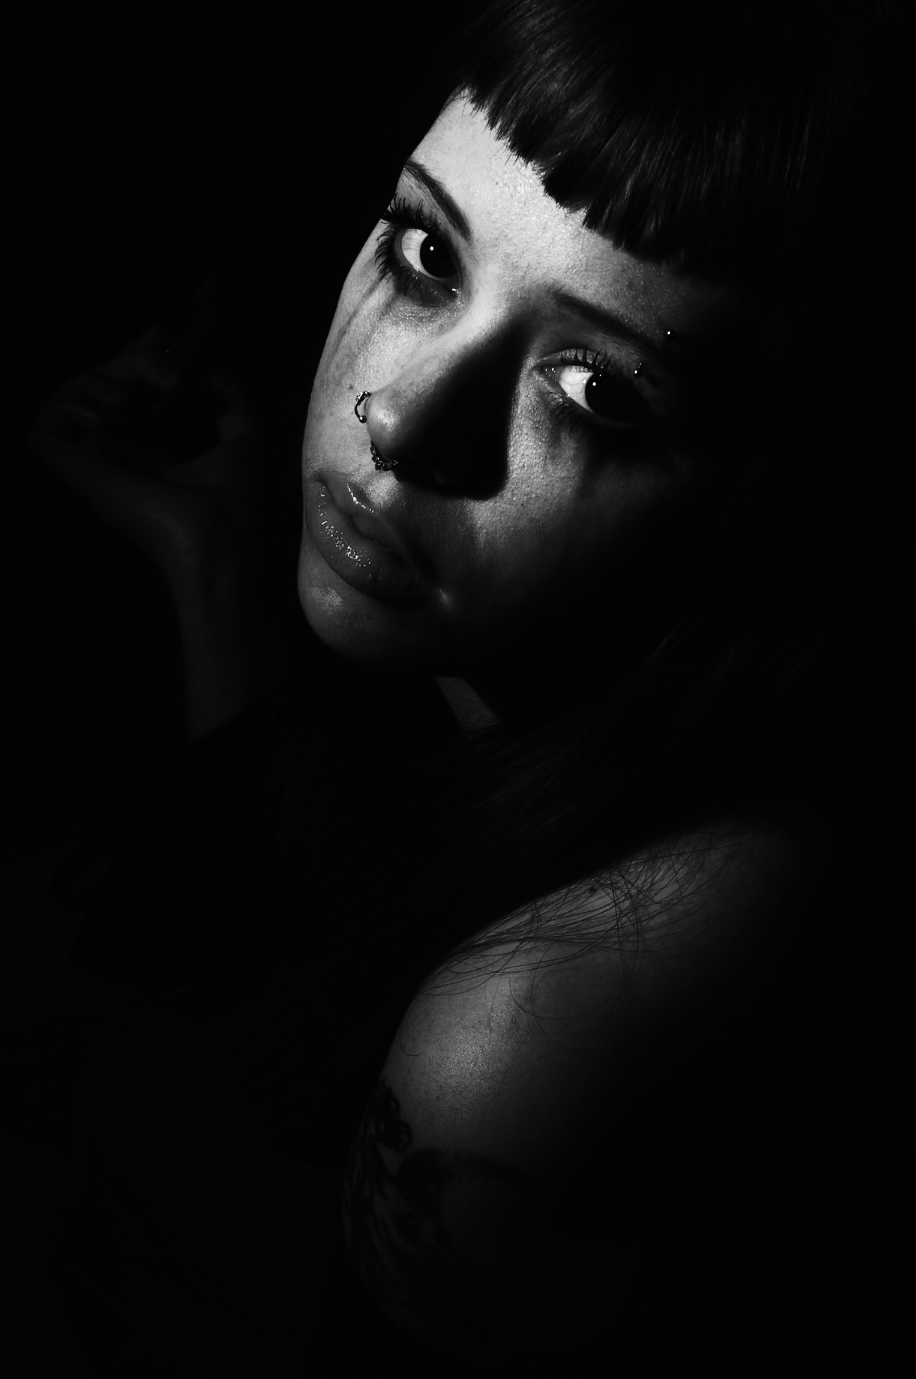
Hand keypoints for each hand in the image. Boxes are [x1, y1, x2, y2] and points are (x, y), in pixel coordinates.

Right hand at [28, 326, 262, 594]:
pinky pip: (45, 424)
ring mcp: (95, 462)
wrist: (221, 540)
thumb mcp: (243, 437)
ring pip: (72, 394)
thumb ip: (229, 397)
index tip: (161, 335)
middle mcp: (116, 452)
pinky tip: (116, 411)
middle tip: (173, 373)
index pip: (125, 390)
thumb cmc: (233, 502)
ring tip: (150, 400)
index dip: (135, 357)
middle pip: (100, 382)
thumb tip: (208, 363)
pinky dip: (73, 402)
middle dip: (133, 358)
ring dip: (109, 378)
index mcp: (148, 449)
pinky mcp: (79, 471)